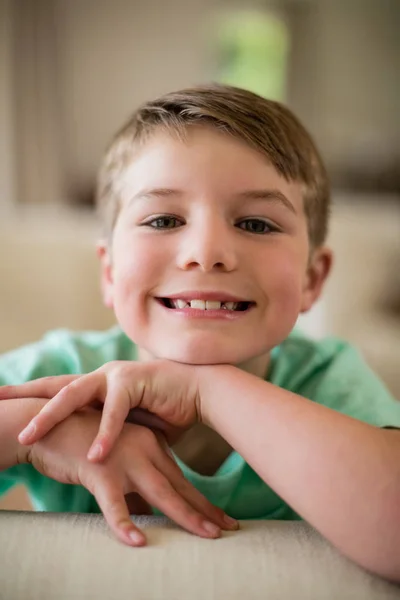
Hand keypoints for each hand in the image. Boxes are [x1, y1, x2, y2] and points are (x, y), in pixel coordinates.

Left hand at [0, 360, 201, 461]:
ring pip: (75, 394)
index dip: (29, 394)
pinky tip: (95, 454)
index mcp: (98, 385)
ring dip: (51, 414)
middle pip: (56, 387)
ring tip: (31, 434)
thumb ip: (109, 434)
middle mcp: (102, 376)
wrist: (200, 392)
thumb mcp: (129, 425)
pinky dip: (105, 433)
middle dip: (25, 396)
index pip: (57, 389)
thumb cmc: (165, 410)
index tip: (1, 396)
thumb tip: (92, 455)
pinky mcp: (135, 383)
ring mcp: (116, 377)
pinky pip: (115, 410)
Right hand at [27, 408, 237, 545]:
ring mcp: (124, 459)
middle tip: (229, 529)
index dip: (202, 502)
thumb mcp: (116, 464)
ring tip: (207, 536)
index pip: (181, 479)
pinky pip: (113, 502)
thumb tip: (148, 516)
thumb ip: (133, 488)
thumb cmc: (83, 445)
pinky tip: (138, 542)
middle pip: (178, 486)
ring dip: (184, 515)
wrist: (48, 425)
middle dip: (204, 510)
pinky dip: (124, 523)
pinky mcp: (99, 470)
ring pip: (159, 492)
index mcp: (150, 446)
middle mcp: (144, 451)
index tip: (224, 521)